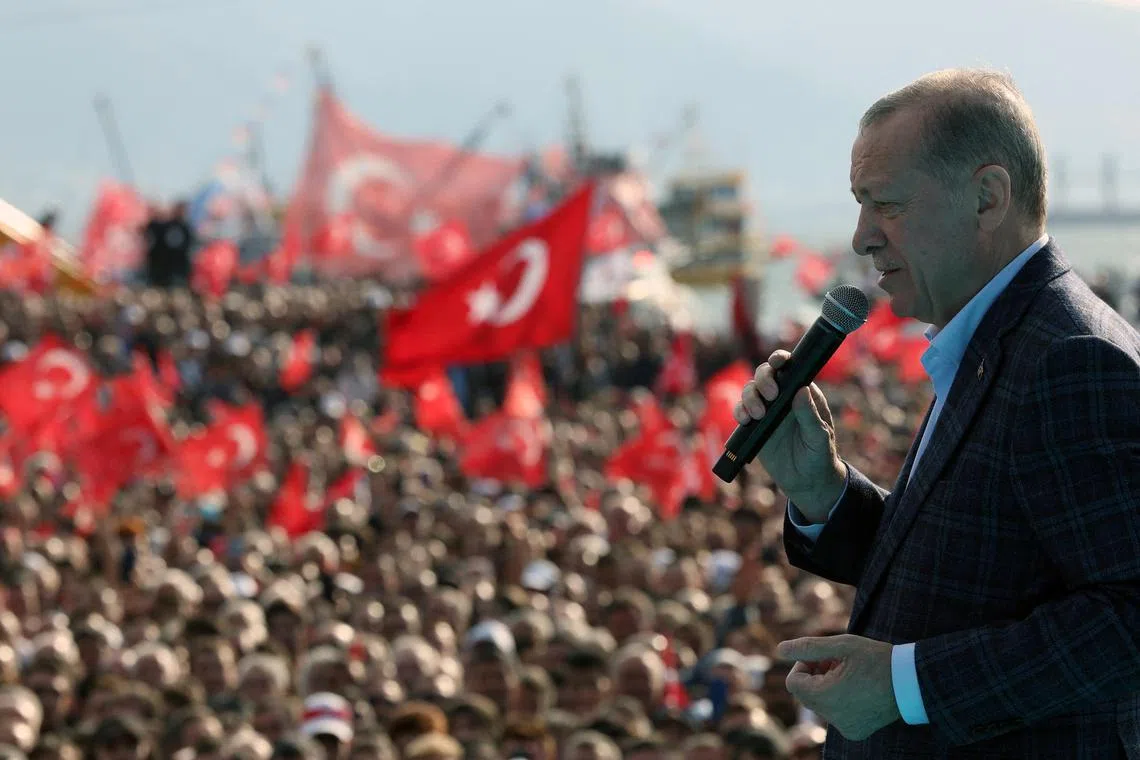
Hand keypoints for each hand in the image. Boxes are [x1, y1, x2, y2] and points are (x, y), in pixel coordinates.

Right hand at [734, 349, 845, 519]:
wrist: (806, 482)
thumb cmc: (820, 456)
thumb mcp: (819, 436)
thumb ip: (809, 415)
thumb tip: (801, 390)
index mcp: (803, 393)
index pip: (790, 368)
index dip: (780, 359)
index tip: (777, 363)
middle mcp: (783, 397)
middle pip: (765, 374)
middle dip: (763, 380)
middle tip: (770, 397)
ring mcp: (767, 410)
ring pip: (750, 390)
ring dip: (750, 397)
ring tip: (758, 416)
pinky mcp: (754, 425)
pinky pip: (741, 411)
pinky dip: (739, 412)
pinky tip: (746, 421)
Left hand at [777, 634, 901, 741]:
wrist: (913, 682)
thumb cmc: (877, 659)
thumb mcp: (842, 645)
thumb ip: (809, 647)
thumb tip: (780, 648)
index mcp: (827, 698)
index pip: (795, 683)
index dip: (804, 665)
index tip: (824, 657)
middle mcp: (834, 718)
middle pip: (806, 694)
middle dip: (816, 675)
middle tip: (839, 662)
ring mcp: (845, 727)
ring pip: (820, 704)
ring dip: (828, 686)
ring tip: (852, 673)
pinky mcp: (856, 731)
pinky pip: (835, 714)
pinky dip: (840, 700)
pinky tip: (859, 688)